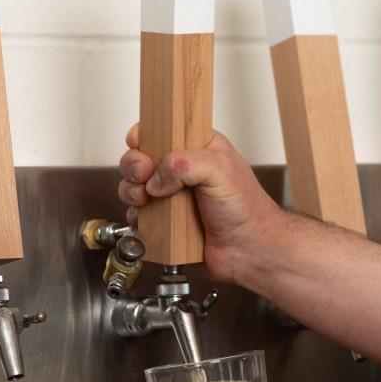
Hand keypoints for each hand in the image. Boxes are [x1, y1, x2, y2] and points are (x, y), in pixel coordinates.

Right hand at [118, 125, 283, 283]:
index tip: (139, 144)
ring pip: (136, 187)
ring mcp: (173, 196)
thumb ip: (183, 164)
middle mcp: (182, 171)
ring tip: (144, 200)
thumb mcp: (219, 169)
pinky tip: (148, 218)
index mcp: (197, 148)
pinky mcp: (167, 221)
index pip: (161, 131)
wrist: (248, 250)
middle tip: (143, 176)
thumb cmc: (247, 209)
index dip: (145, 135)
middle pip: (141, 159)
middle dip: (134, 166)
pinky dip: (137, 217)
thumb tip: (156, 178)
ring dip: (132, 191)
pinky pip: (141, 216)